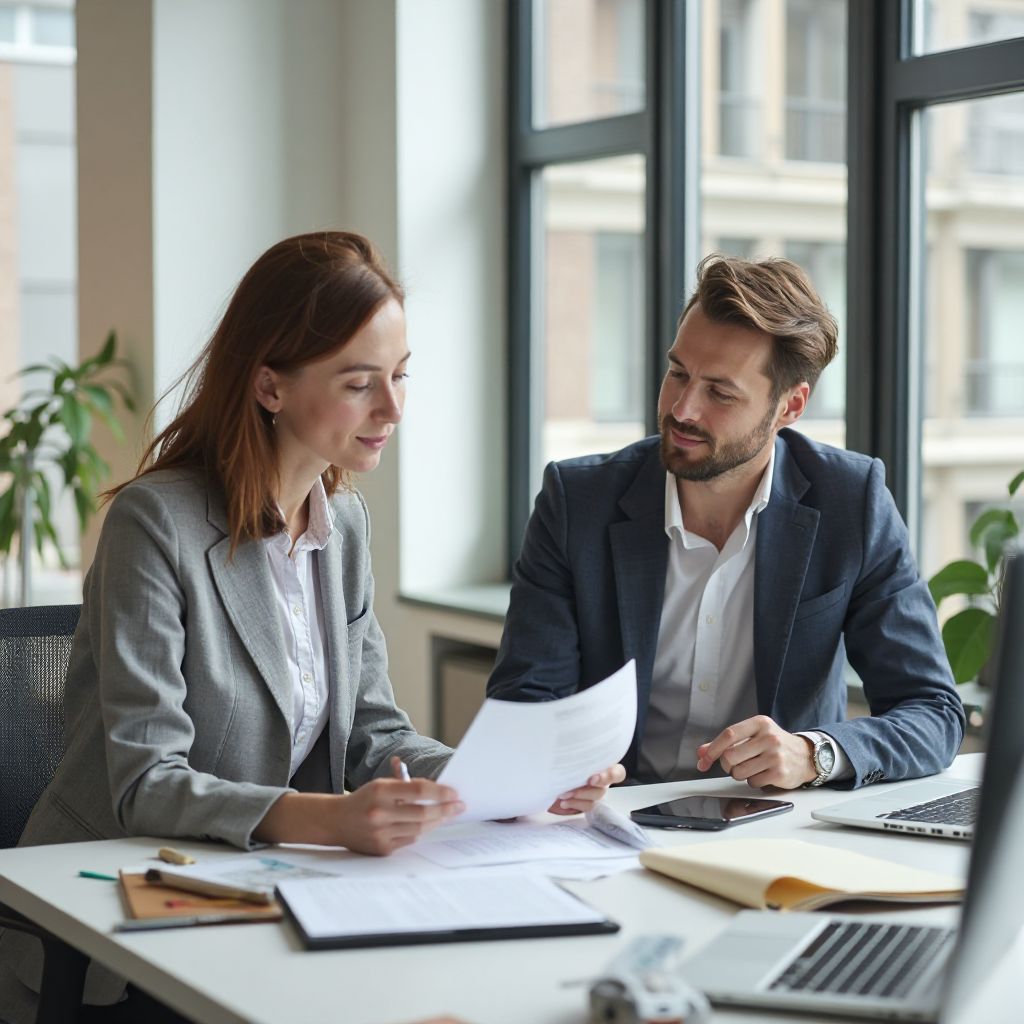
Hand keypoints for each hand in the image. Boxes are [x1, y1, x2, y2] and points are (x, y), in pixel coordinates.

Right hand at [333, 773, 462, 854]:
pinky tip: (429, 824)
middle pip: (422, 813)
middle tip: (459, 806)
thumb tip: (435, 783)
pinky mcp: (381, 849)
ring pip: (419, 829)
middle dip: (445, 809)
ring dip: (437, 821)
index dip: (440, 792)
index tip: (454, 793)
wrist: (336, 821)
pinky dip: (421, 832)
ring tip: (447, 814)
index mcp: (380, 791)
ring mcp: (380, 833)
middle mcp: (380, 812)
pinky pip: (410, 840)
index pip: (418, 790)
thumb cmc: (364, 799)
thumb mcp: (381, 784)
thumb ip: (406, 782)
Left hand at [546, 763, 626, 815]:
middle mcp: (600, 780)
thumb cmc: (558, 765)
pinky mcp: (586, 804)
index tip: (593, 778)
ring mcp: (594, 793)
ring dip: (580, 795)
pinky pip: (587, 807)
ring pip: (596, 797)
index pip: (617, 772)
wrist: (548, 782)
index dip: (611, 776)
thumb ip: (573, 755)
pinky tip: (563, 802)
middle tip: (585, 783)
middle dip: (593, 786)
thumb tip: (570, 745)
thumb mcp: (566, 757)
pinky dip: (575, 804)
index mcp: (600, 765)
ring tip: (563, 794)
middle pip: (606, 786)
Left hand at [696, 716, 815, 789]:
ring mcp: (775, 756)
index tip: (703, 760)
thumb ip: (726, 743)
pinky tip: (763, 773)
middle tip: (735, 764)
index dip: (712, 749)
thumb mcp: (752, 736)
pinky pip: (752, 782)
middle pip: (730, 757)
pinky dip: (753, 781)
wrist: (806, 756)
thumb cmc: (774, 744)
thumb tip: (701, 752)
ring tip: (753, 767)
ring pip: (739, 772)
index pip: (728, 735)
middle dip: (727, 765)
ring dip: (740, 774)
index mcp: (760, 723)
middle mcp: (768, 737)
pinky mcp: (780, 773)